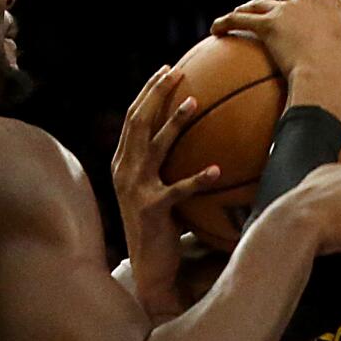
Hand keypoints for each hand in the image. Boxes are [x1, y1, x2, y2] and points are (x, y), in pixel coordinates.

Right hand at [113, 65, 221, 320]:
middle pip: (137, 122)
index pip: (132, 118)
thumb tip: (199, 140)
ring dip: (174, 122)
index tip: (167, 70)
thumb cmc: (161, 229)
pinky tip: (217, 170)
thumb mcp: (157, 191)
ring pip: (154, 147)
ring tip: (194, 104)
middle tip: (177, 72)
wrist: (150, 270)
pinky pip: (178, 190)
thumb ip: (165, 167)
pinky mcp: (151, 211)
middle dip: (156, 93)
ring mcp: (135, 190)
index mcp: (123, 164)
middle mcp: (124, 172)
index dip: (148, 92)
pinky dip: (198, 178)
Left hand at [212, 0, 340, 119]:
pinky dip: (225, 22)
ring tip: (238, 16)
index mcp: (334, 6)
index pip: (322, 1)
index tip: (308, 21)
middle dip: (282, 4)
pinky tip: (215, 29)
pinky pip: (239, 19)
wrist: (326, 76)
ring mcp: (286, 10)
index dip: (313, 10)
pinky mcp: (266, 24)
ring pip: (260, 3)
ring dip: (248, 8)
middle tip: (273, 18)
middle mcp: (309, 1)